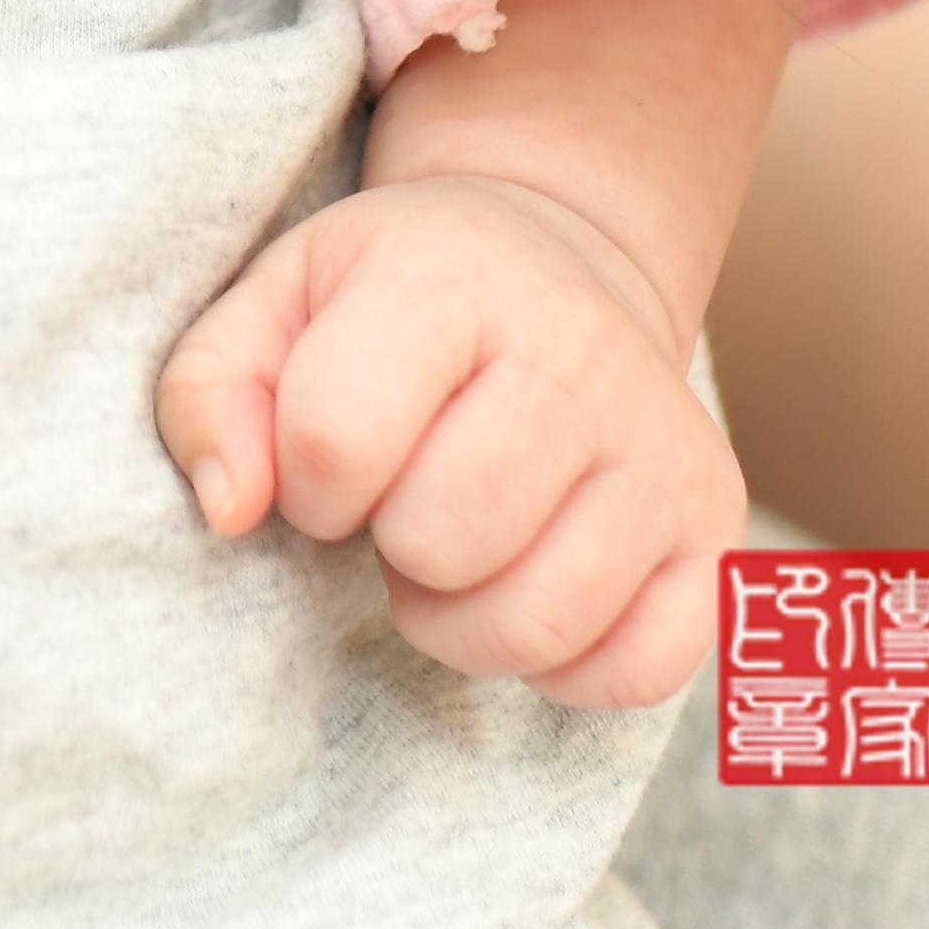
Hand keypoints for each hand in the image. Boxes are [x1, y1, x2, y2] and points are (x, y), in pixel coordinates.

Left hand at [153, 172, 741, 709]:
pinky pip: (637, 670)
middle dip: (390, 547)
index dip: (304, 483)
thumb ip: (212, 393)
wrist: (560, 258)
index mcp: (450, 280)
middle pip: (440, 540)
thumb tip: (229, 510)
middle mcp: (578, 354)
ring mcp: (662, 445)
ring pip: (535, 622)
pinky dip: (566, 668)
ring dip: (461, 622)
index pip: (335, 440)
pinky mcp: (716, 526)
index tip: (328, 459)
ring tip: (456, 551)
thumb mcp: (277, 300)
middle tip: (402, 500)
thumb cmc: (393, 298)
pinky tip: (532, 588)